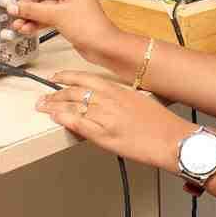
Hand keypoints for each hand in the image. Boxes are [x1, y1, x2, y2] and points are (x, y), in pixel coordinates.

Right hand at [3, 0, 120, 63]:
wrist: (104, 47)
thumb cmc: (91, 27)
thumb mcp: (57, 15)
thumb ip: (33, 10)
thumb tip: (15, 6)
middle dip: (25, 3)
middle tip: (11, 9)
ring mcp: (69, 6)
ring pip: (43, 7)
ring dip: (29, 15)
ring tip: (17, 23)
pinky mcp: (67, 19)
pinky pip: (47, 17)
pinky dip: (36, 22)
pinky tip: (26, 28)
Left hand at [38, 71, 195, 171]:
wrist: (172, 140)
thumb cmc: (162, 124)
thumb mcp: (141, 101)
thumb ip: (121, 98)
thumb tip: (107, 101)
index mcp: (119, 90)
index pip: (86, 78)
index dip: (68, 76)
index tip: (56, 77)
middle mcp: (110, 100)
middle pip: (75, 91)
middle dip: (55, 93)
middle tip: (43, 96)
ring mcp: (105, 117)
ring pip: (73, 105)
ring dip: (54, 105)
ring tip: (43, 106)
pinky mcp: (104, 134)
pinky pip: (78, 123)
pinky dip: (64, 118)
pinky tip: (55, 117)